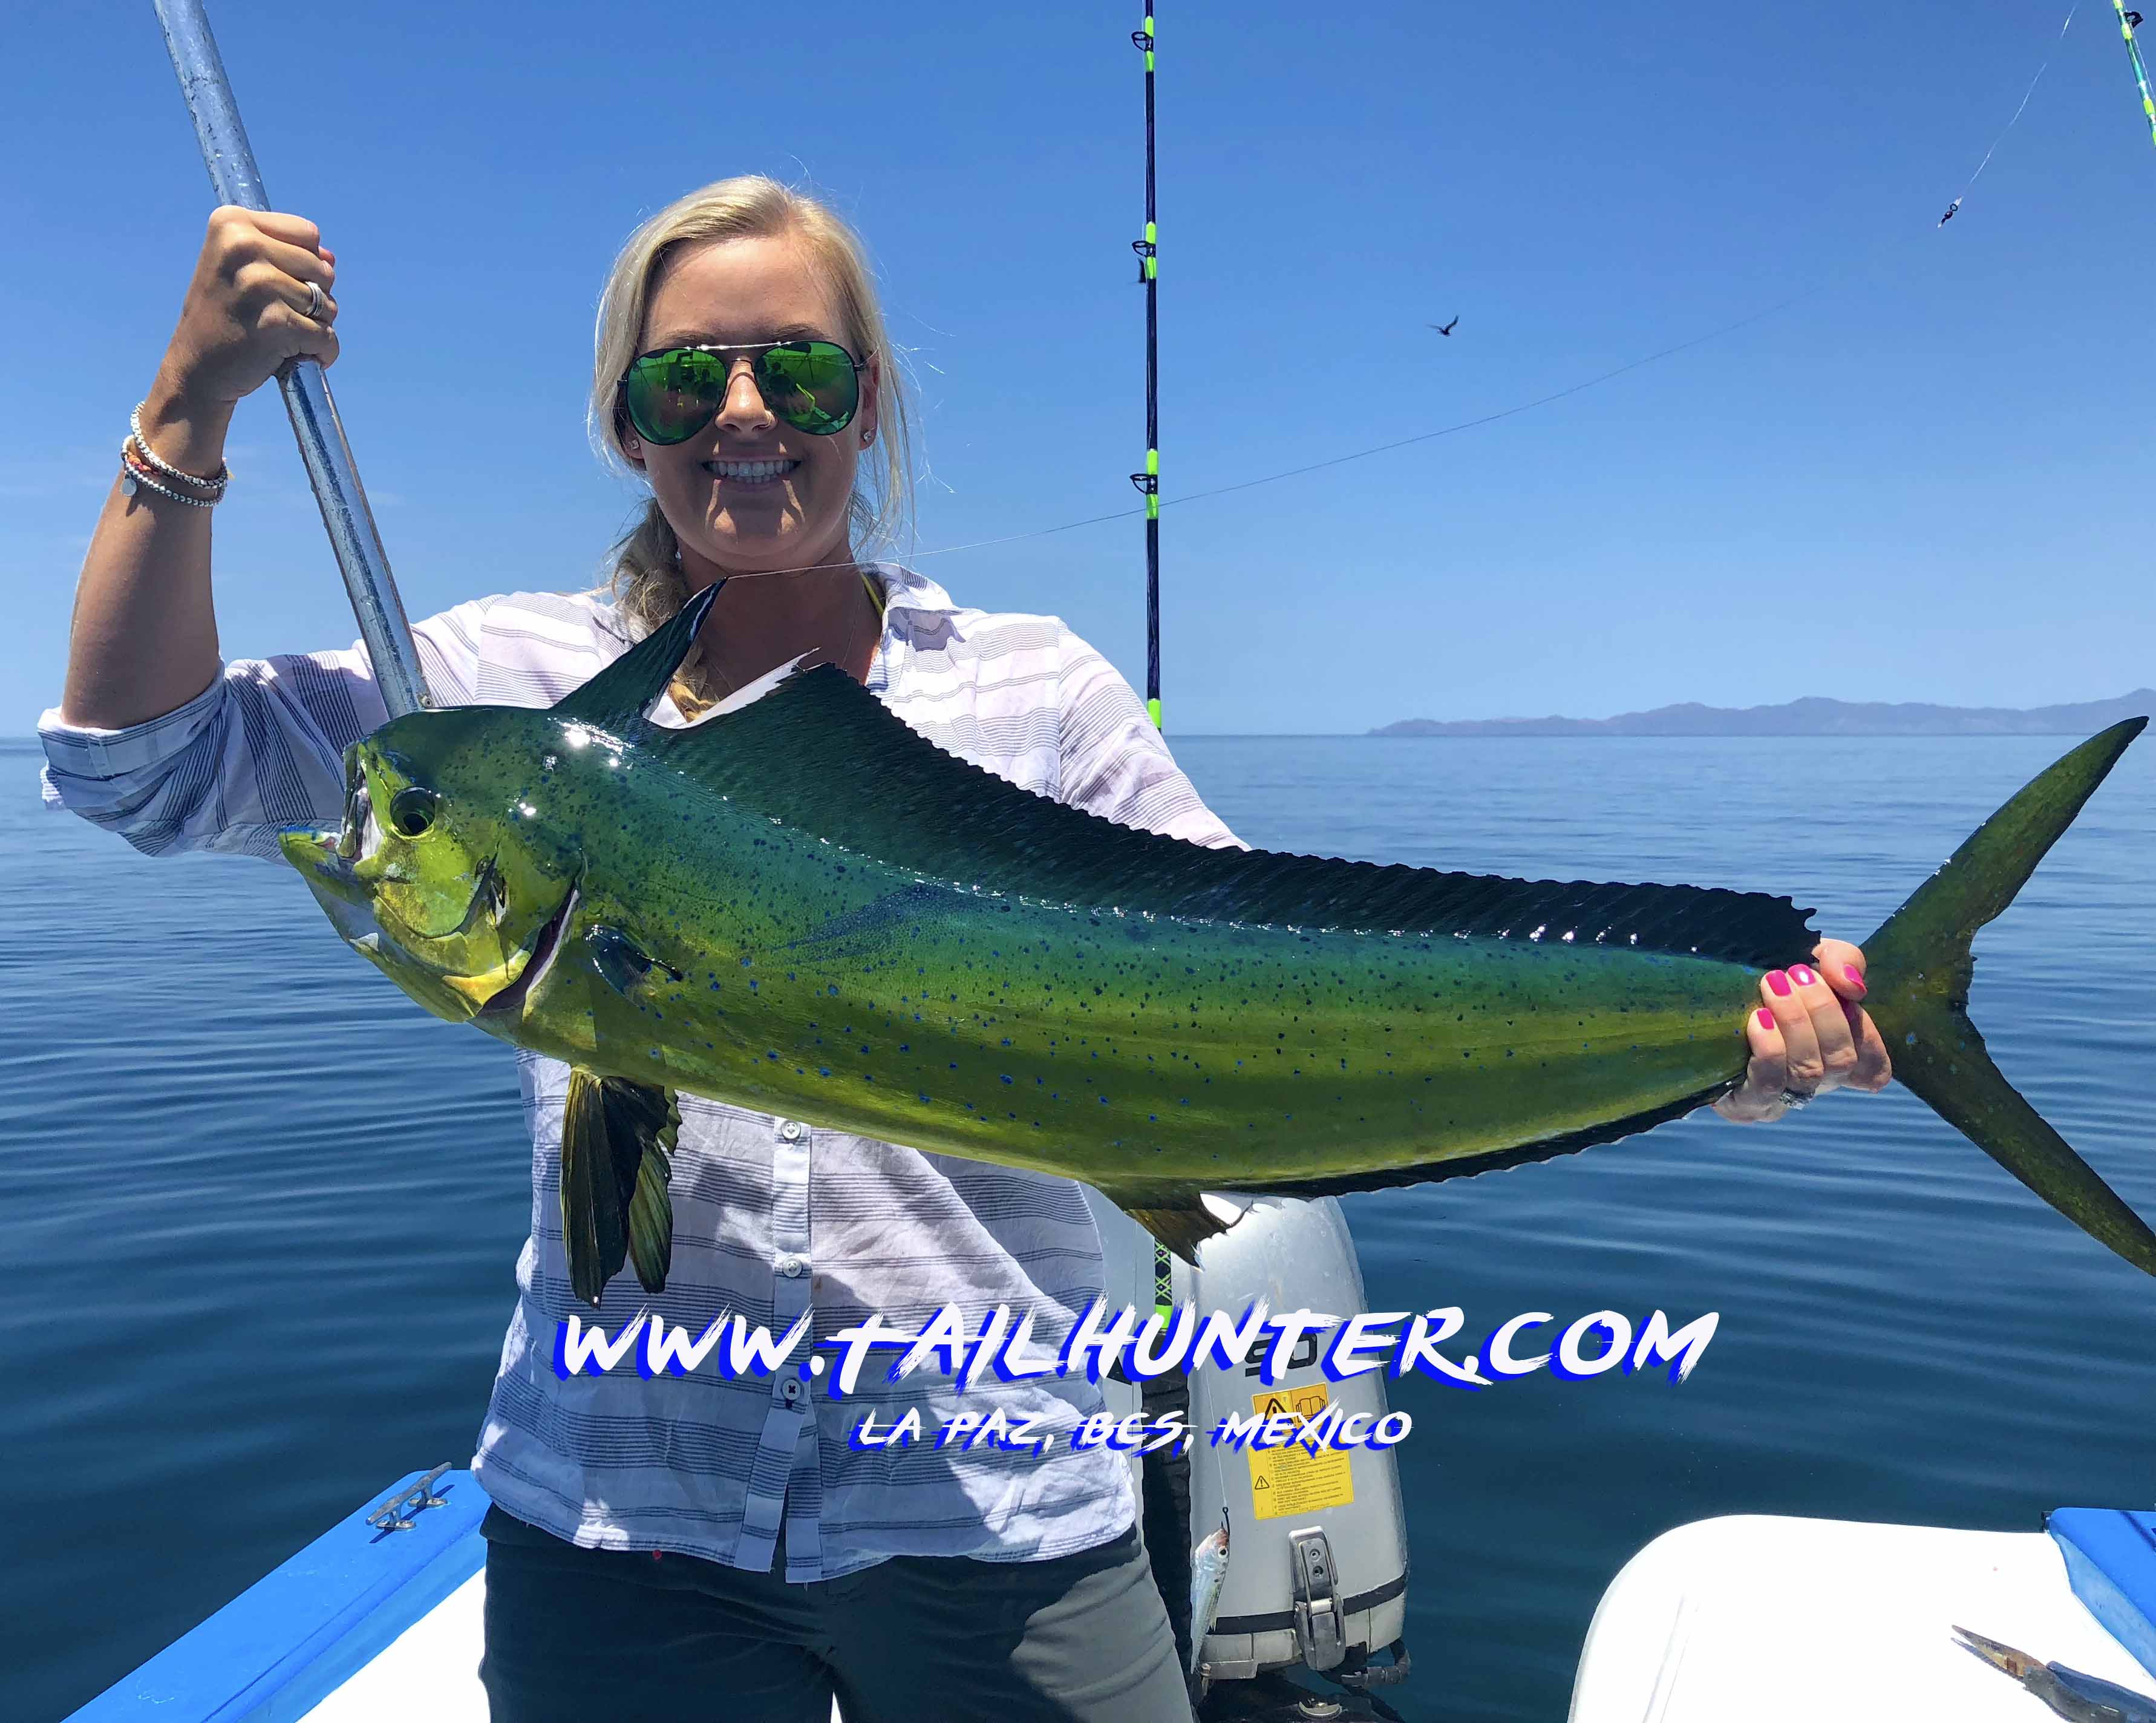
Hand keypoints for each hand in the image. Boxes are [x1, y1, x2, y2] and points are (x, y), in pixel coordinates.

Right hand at [153, 206, 338, 413]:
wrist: (196, 368)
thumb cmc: (225, 314)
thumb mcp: (243, 269)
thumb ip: (289, 255)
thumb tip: (331, 259)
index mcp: (231, 223)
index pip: (309, 234)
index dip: (304, 264)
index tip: (270, 282)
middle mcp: (243, 246)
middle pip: (323, 270)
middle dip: (313, 297)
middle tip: (274, 313)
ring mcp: (260, 284)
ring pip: (328, 305)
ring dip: (315, 327)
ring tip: (278, 334)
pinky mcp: (277, 322)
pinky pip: (327, 337)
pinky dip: (321, 353)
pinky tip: (291, 356)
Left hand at [1714, 938, 1891, 1122]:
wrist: (1694, 994)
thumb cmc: (1763, 978)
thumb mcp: (1810, 957)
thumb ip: (1843, 961)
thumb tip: (1853, 987)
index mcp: (1834, 1056)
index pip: (1873, 1067)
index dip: (1867, 1035)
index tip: (1847, 996)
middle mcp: (1814, 1083)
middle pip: (1841, 1060)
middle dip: (1823, 1011)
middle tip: (1795, 974)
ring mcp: (1781, 1099)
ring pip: (1808, 1072)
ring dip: (1795, 1023)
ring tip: (1772, 984)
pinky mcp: (1745, 1106)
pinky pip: (1768, 1085)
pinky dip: (1769, 1049)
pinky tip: (1758, 1020)